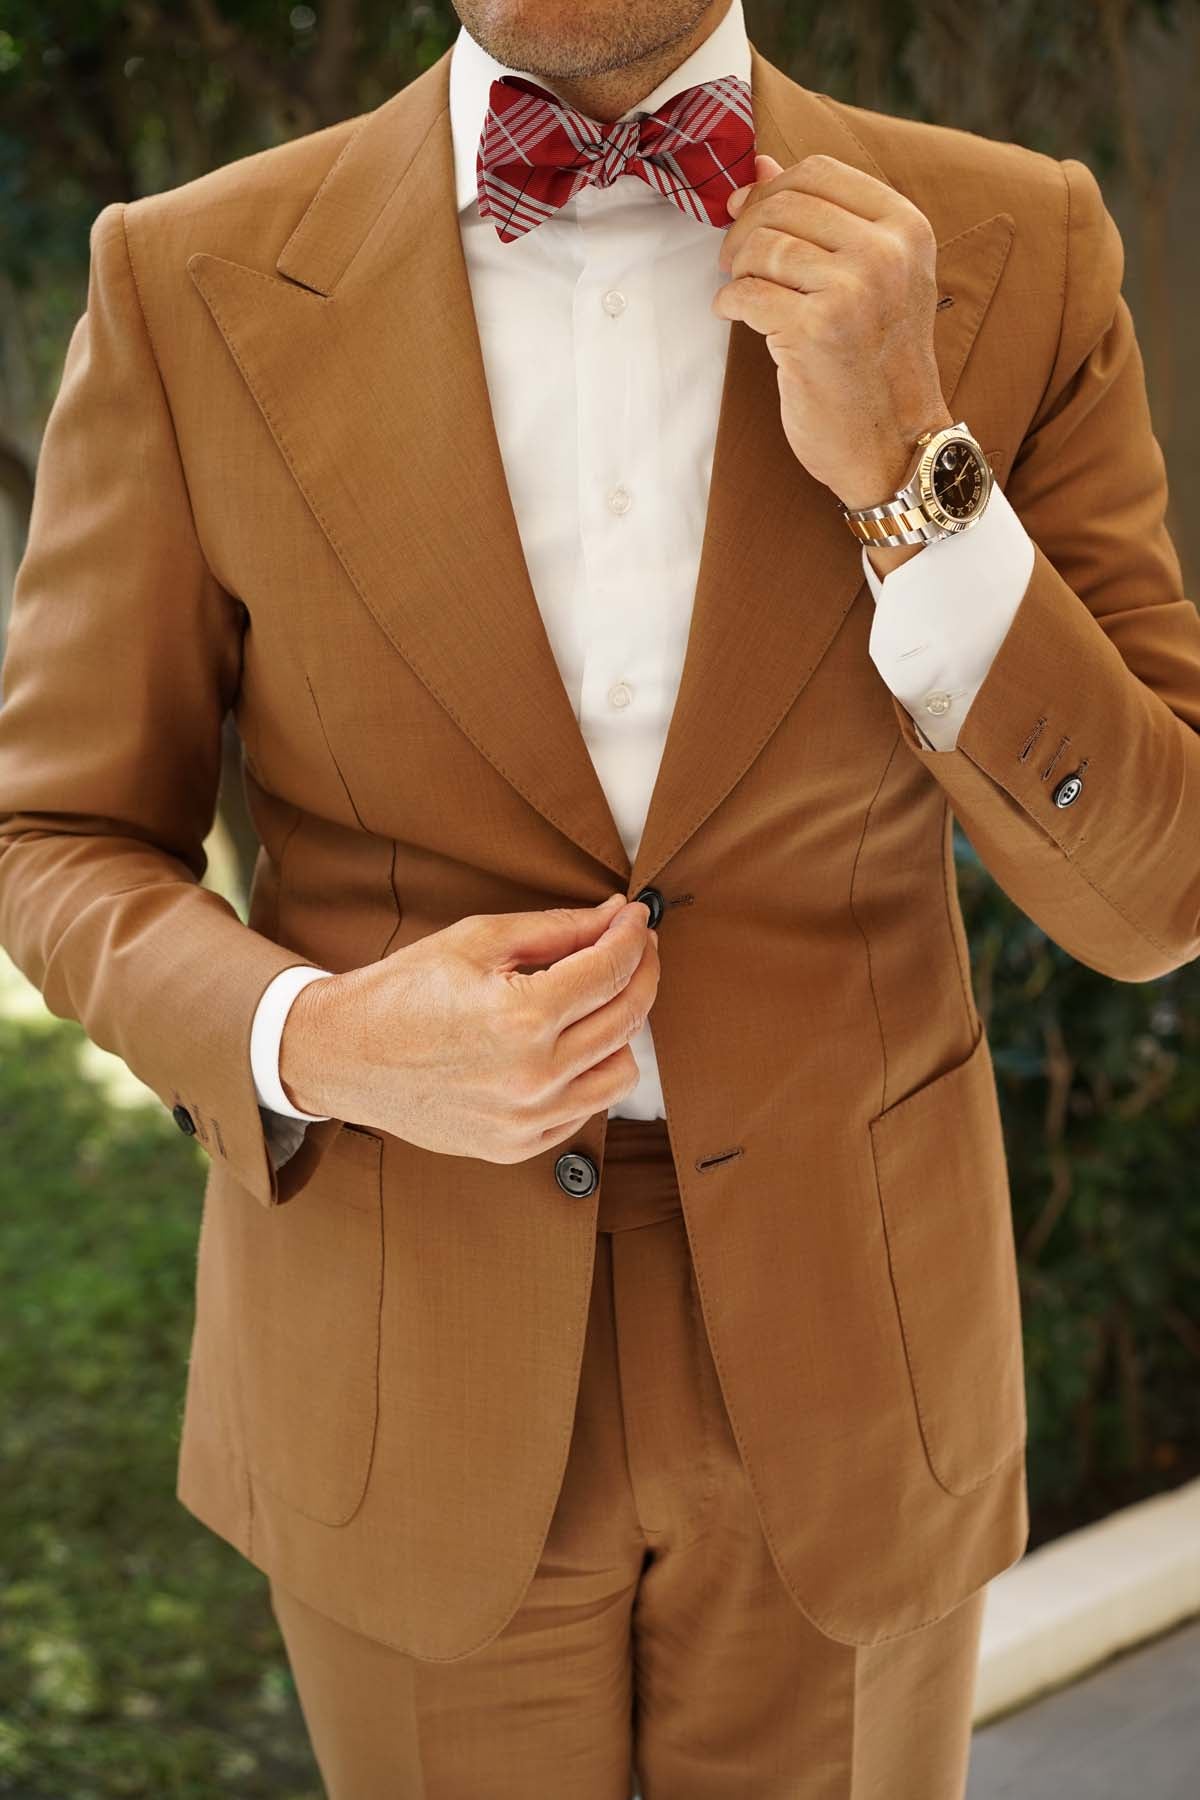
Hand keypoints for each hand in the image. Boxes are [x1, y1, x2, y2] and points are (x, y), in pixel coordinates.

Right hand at [278, 893, 659, 1163]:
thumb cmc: (403, 990)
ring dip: (622, 1029)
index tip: (637, 919)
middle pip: (627, 1017)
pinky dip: (590, 1073)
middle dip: (642, 971)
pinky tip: (568, 1044)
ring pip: (622, 1072)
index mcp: (521, 1017)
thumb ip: (556, 928)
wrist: (344, 1056)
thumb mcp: (478, 940)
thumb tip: (616, 915)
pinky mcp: (517, 1145)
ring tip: (598, 1000)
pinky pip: (586, 1109)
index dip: (633, 936)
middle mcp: (532, 1075)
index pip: (611, 969)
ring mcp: (527, 1118)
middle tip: (636, 947)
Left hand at [715, 152, 952, 509]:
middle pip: (784, 204)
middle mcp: (885, 253)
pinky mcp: (815, 332)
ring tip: (741, 292)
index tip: (749, 217)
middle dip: (744, 229)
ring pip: (762, 246)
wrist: (896, 445)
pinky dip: (729, 303)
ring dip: (736, 268)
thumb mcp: (871, 279)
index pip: (818, 171)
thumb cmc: (877, 363)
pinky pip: (746, 294)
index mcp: (906, 228)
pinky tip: (736, 316)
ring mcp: (852, 291)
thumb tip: (758, 167)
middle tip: (735, 262)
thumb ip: (823, 219)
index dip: (770, 189)